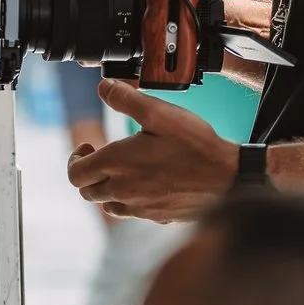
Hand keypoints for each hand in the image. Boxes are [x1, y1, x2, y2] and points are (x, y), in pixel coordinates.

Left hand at [66, 79, 237, 222]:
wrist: (228, 179)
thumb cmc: (195, 146)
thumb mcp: (160, 113)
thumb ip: (126, 99)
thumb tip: (103, 87)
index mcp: (117, 164)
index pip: (75, 173)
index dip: (75, 159)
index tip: (89, 147)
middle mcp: (123, 191)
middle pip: (87, 191)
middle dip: (88, 172)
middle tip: (102, 156)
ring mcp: (139, 208)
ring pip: (108, 205)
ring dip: (107, 188)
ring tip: (122, 171)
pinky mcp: (156, 217)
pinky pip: (131, 213)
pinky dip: (129, 200)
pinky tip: (146, 184)